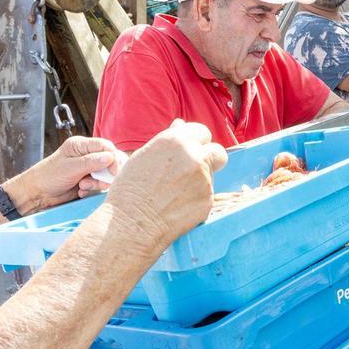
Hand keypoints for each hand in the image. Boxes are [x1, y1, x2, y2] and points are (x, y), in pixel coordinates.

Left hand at [4, 136, 125, 213]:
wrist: (37, 194)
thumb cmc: (48, 176)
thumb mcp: (70, 168)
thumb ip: (91, 161)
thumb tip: (111, 157)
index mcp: (80, 145)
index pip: (105, 146)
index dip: (114, 158)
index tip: (115, 171)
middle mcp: (86, 155)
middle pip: (109, 160)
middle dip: (107, 172)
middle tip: (103, 181)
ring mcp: (87, 168)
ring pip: (105, 174)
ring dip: (98, 183)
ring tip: (84, 186)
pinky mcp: (88, 180)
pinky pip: (99, 184)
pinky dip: (93, 189)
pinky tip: (81, 191)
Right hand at [103, 121, 227, 247]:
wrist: (131, 224)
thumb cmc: (130, 189)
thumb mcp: (143, 156)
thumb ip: (168, 140)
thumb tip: (181, 125)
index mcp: (176, 141)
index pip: (202, 132)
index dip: (197, 142)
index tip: (192, 150)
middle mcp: (194, 156)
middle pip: (218, 151)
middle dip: (210, 158)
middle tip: (195, 169)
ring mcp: (204, 179)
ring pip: (212, 175)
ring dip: (201, 179)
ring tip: (175, 192)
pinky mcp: (208, 200)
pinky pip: (208, 195)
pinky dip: (197, 198)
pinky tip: (178, 205)